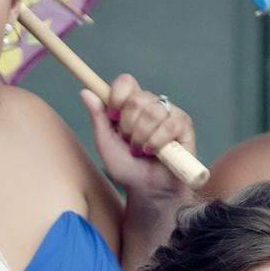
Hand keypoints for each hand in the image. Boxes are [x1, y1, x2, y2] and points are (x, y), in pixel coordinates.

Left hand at [80, 75, 194, 197]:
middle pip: (137, 98)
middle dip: (128, 126)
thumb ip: (98, 118)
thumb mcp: (106, 143)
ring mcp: (169, 113)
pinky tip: (155, 152)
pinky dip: (157, 142)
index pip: (126, 82)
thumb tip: (85, 92)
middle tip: (129, 143)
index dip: (117, 96)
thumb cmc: (127, 167)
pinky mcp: (183, 124)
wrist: (147, 188)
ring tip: (141, 150)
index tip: (113, 116)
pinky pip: (169, 124)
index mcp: (131, 105)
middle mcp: (151, 104)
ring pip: (152, 112)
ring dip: (142, 137)